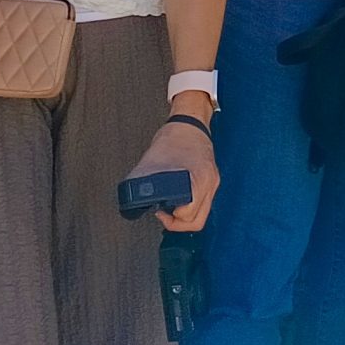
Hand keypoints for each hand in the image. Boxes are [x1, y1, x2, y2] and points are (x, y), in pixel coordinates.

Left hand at [126, 117, 217, 231]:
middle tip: (164, 215)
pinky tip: (179, 200)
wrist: (189, 121)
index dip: (172, 219)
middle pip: (198, 220)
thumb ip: (144, 182)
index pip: (189, 216)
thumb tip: (131, 200)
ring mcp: (212, 182)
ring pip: (202, 213)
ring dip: (185, 216)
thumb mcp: (153, 162)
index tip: (160, 212)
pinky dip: (191, 206)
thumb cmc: (174, 137)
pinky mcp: (211, 179)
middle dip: (178, 223)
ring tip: (171, 208)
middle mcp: (210, 183)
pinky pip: (203, 202)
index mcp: (199, 179)